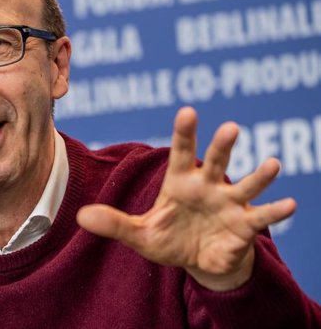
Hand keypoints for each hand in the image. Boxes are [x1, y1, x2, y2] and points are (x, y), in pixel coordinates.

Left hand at [76, 106, 295, 290]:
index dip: (184, 133)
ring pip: (245, 184)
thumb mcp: (140, 234)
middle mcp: (207, 186)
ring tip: (272, 164)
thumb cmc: (169, 239)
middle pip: (215, 161)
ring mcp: (229, 204)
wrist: (197, 261)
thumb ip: (114, 223)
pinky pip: (262, 217)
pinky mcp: (244, 226)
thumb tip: (81, 216)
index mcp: (180, 182)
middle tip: (231, 127)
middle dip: (222, 145)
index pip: (181, 152)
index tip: (188, 111)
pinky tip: (290, 203)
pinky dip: (275, 210)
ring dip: (259, 175)